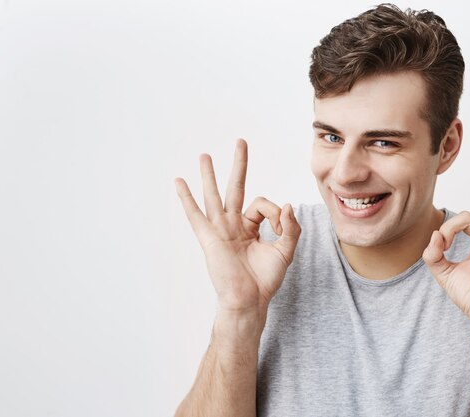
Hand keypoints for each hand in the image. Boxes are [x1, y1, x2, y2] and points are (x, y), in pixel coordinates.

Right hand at [174, 139, 300, 316]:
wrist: (249, 300)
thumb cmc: (265, 280)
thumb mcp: (285, 251)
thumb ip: (291, 227)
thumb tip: (289, 204)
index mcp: (250, 227)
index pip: (263, 204)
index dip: (276, 211)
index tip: (281, 226)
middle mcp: (233, 225)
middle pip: (236, 187)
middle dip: (239, 164)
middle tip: (241, 141)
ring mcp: (220, 230)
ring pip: (214, 196)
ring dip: (209, 174)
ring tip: (205, 155)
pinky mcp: (209, 238)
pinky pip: (195, 215)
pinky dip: (186, 198)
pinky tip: (179, 182)